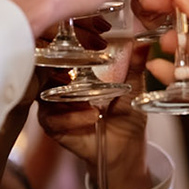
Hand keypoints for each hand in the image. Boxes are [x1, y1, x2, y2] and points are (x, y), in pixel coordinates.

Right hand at [35, 40, 156, 188]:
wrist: (124, 148)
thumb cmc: (126, 114)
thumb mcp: (133, 86)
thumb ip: (135, 64)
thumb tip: (143, 41)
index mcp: (75, 67)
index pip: (62, 48)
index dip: (68, 41)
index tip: (86, 40)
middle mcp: (58, 82)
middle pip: (47, 65)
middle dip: (61, 63)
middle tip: (81, 66)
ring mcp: (51, 103)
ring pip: (46, 91)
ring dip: (67, 93)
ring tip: (89, 98)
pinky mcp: (50, 124)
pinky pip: (52, 117)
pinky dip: (72, 117)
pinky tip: (91, 116)